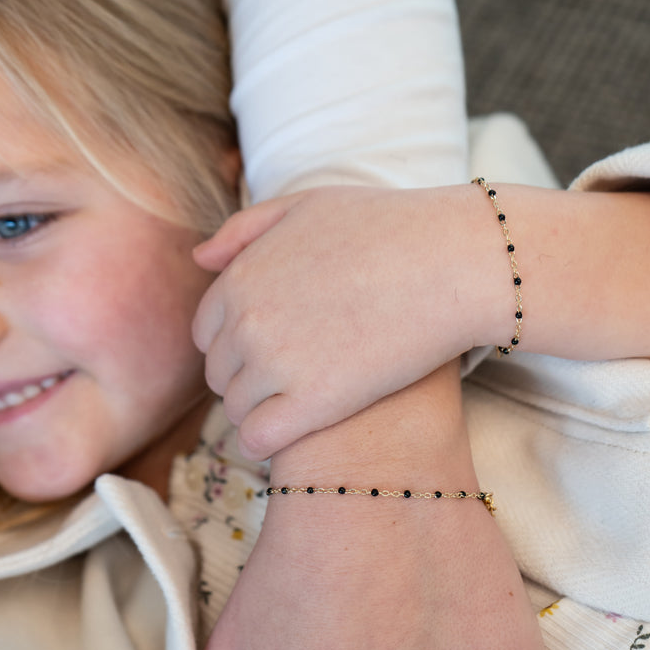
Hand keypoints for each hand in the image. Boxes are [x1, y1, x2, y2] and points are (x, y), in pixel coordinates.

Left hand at [192, 185, 511, 459]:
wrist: (449, 263)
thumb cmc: (387, 227)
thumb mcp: (306, 206)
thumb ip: (245, 230)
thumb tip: (200, 259)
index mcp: (239, 279)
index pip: (207, 332)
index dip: (235, 344)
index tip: (270, 349)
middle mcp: (247, 323)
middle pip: (220, 374)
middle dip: (246, 378)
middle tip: (290, 380)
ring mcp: (276, 365)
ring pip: (237, 409)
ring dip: (259, 412)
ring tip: (298, 407)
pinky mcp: (312, 404)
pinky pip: (259, 439)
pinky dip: (265, 443)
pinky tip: (293, 437)